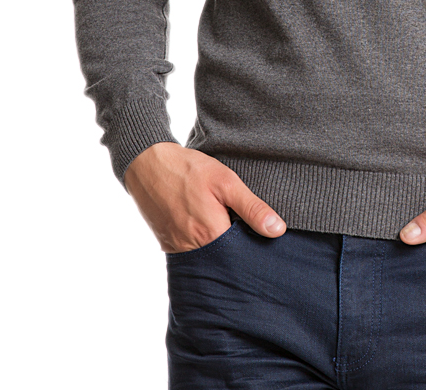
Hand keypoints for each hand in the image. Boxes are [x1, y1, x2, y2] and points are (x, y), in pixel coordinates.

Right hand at [123, 142, 286, 252]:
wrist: (148, 164)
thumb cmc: (189, 170)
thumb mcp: (226, 182)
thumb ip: (252, 208)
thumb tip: (277, 231)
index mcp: (211, 235)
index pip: (243, 256)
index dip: (255, 249)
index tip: (265, 242)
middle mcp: (193, 250)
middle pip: (225, 261)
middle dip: (238, 252)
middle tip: (244, 232)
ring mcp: (177, 249)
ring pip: (208, 259)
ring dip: (220, 249)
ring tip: (226, 228)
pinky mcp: (168, 245)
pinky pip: (191, 255)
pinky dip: (203, 247)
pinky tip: (207, 229)